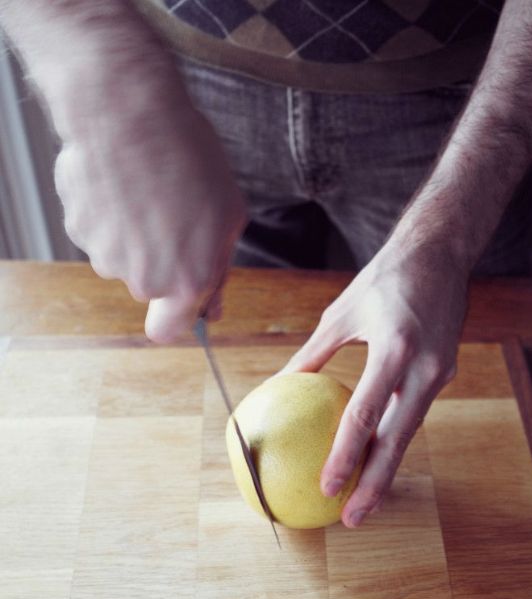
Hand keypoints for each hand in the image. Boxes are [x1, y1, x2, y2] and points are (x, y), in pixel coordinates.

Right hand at [54, 67, 245, 341]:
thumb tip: (212, 309)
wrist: (128, 112)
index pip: (169, 330)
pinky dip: (108, 212)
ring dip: (134, 233)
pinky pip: (98, 231)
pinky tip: (121, 180)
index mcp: (185, 282)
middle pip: (149, 285)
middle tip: (174, 213)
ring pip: (122, 256)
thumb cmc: (187, 158)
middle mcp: (144, 279)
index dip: (176, 316)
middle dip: (161, 259)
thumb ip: (218, 270)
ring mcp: (106, 256)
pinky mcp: (78, 229)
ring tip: (148, 189)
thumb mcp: (230, 215)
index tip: (181, 298)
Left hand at [281, 240, 468, 526]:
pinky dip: (395, 438)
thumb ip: (311, 354)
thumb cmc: (383, 279)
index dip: (346, 455)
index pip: (366, 415)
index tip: (327, 486)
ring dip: (387, 467)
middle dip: (376, 484)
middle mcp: (424, 368)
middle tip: (352, 519)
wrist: (440, 254)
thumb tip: (280, 385)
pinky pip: (413, 412)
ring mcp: (439, 372)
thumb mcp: (340, 312)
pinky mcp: (444, 371)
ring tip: (363, 500)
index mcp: (395, 350)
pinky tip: (376, 456)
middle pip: (398, 440)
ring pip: (409, 432)